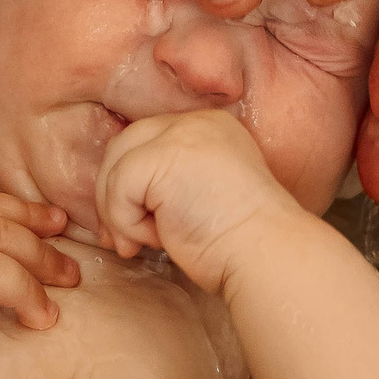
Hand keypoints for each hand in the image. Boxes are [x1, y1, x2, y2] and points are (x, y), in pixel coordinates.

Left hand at [94, 110, 302, 292]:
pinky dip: (126, 223)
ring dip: (120, 214)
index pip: (148, 141)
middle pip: (124, 147)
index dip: (132, 185)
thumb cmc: (239, 244)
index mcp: (210, 127)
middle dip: (113, 197)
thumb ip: (171, 181)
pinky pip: (118, 188)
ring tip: (148, 243)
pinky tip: (158, 240)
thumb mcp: (204, 194)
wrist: (265, 255)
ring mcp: (180, 135)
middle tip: (125, 240)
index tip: (139, 227)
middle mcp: (195, 123)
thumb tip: (119, 193)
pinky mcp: (163, 157)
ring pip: (115, 168)